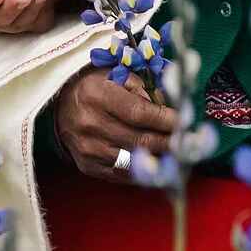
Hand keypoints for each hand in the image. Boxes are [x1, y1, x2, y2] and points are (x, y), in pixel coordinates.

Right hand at [53, 69, 177, 178]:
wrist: (60, 106)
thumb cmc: (94, 87)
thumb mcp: (116, 76)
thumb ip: (145, 89)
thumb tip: (171, 108)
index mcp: (96, 95)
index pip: (139, 113)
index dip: (165, 120)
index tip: (185, 122)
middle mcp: (90, 124)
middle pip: (140, 140)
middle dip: (170, 142)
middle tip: (190, 142)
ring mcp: (88, 149)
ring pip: (134, 160)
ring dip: (160, 159)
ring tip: (179, 154)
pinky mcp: (88, 166)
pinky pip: (123, 174)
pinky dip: (143, 170)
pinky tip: (158, 164)